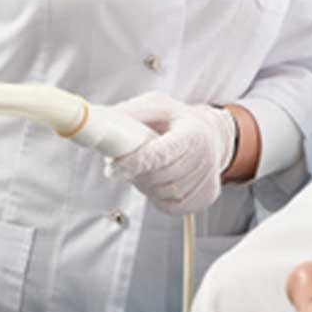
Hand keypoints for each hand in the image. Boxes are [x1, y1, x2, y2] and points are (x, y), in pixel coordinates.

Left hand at [108, 92, 237, 214]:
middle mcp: (205, 157)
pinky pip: (169, 206)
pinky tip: (156, 181)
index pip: (162, 154)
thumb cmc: (177, 120)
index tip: (112, 169)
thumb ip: (131, 113)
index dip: (135, 163)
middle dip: (134, 173)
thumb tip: (100, 121)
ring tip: (144, 168)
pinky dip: (156, 197)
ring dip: (144, 184)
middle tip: (122, 165)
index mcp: (193, 132)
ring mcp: (207, 180)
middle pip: (159, 177)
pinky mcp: (205, 198)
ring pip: (161, 194)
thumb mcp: (156, 106)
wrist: (211, 136)